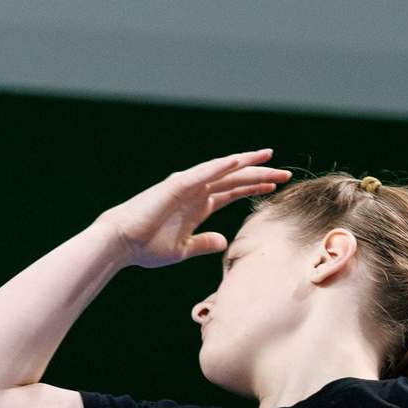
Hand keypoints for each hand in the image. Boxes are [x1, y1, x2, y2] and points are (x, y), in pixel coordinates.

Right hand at [95, 150, 289, 268]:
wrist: (122, 244)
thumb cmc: (147, 247)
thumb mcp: (183, 249)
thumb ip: (204, 244)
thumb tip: (223, 243)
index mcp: (199, 206)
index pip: (233, 192)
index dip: (255, 188)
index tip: (276, 186)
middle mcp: (196, 192)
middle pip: (235, 179)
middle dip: (261, 176)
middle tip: (285, 173)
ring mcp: (187, 186)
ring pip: (223, 171)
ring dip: (246, 164)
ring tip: (269, 158)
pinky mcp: (176, 185)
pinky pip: (203, 172)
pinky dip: (220, 166)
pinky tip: (238, 160)